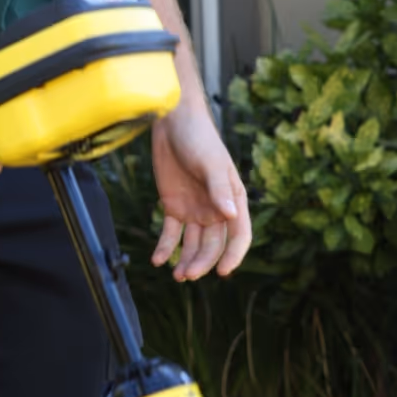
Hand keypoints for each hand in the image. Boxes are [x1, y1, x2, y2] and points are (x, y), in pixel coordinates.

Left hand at [151, 101, 250, 280]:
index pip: (239, 235)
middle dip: (202, 262)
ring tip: (176, 275)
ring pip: (192, 244)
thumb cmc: (199, 138)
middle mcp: (216, 210)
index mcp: (233, 200)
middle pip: (212, 245)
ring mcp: (194, 210)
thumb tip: (231, 216)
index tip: (222, 271)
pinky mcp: (173, 207)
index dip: (233, 255)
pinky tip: (157, 260)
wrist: (172, 121)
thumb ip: (219, 190)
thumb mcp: (210, 163)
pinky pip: (170, 233)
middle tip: (188, 275)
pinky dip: (164, 248)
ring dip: (185, 260)